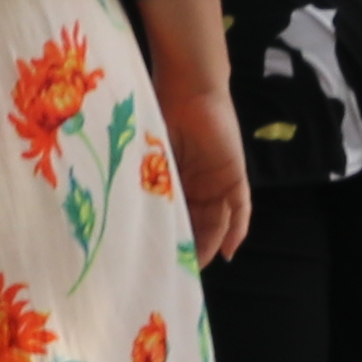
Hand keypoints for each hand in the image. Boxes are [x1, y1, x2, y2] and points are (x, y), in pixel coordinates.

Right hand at [158, 76, 253, 268]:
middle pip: (197, 226)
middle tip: (175, 273)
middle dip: (189, 250)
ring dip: (210, 245)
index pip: (176, 219)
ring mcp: (218, 182)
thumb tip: (122, 216)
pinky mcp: (234, 176)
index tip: (156, 263)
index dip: (170, 241)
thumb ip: (143, 183)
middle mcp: (198, 186)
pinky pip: (240, 209)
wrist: (188, 88)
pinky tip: (228, 251)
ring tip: (196, 266)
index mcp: (175, 182)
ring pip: (217, 223)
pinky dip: (236, 230)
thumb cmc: (160, 116)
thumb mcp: (147, 157)